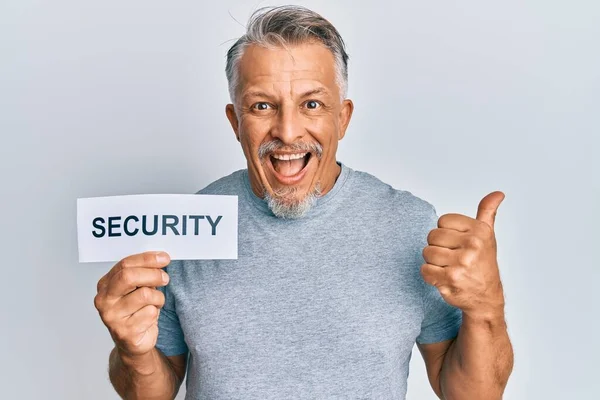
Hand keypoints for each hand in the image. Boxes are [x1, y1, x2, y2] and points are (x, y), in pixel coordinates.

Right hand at [94, 251, 170, 357]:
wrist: (133, 342)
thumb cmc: (137, 310)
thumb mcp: (137, 288)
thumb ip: (143, 273)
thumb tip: (161, 258)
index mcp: (105, 284)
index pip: (125, 264)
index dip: (147, 259)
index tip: (164, 258)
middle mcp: (104, 300)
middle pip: (129, 277)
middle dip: (153, 274)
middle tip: (165, 278)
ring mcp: (112, 317)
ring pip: (145, 295)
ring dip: (158, 297)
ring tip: (156, 303)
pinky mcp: (124, 332)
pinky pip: (150, 313)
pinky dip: (156, 312)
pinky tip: (149, 317)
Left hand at [421, 192, 505, 319]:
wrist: (486, 298)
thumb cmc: (483, 264)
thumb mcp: (487, 235)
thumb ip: (487, 212)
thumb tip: (498, 193)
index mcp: (479, 231)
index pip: (442, 221)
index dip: (446, 233)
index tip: (458, 243)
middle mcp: (472, 245)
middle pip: (432, 236)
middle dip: (438, 247)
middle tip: (453, 258)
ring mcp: (461, 262)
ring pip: (427, 252)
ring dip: (434, 262)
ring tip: (449, 268)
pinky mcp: (450, 278)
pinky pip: (424, 269)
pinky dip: (430, 276)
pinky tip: (444, 278)